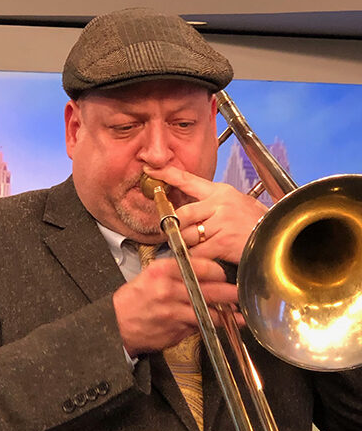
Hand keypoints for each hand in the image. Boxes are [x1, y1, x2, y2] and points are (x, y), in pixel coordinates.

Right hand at [113, 257, 237, 356]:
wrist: (116, 324)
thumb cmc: (134, 299)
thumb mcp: (150, 275)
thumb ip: (175, 272)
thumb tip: (202, 272)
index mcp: (163, 270)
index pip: (200, 266)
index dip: (217, 271)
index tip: (223, 274)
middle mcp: (169, 288)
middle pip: (208, 288)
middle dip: (229, 292)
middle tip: (241, 292)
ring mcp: (173, 310)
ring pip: (208, 310)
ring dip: (226, 313)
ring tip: (239, 314)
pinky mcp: (176, 329)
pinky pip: (199, 325)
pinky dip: (211, 325)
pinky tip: (222, 325)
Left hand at [144, 165, 267, 264]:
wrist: (278, 239)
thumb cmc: (258, 223)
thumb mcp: (238, 204)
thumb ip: (214, 205)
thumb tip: (189, 211)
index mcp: (221, 192)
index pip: (189, 180)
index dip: (168, 175)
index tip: (151, 171)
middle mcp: (220, 204)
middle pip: (182, 214)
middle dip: (176, 228)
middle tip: (176, 235)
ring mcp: (222, 222)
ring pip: (187, 235)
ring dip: (188, 246)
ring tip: (199, 248)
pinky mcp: (223, 241)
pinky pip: (197, 252)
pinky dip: (198, 259)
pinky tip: (207, 259)